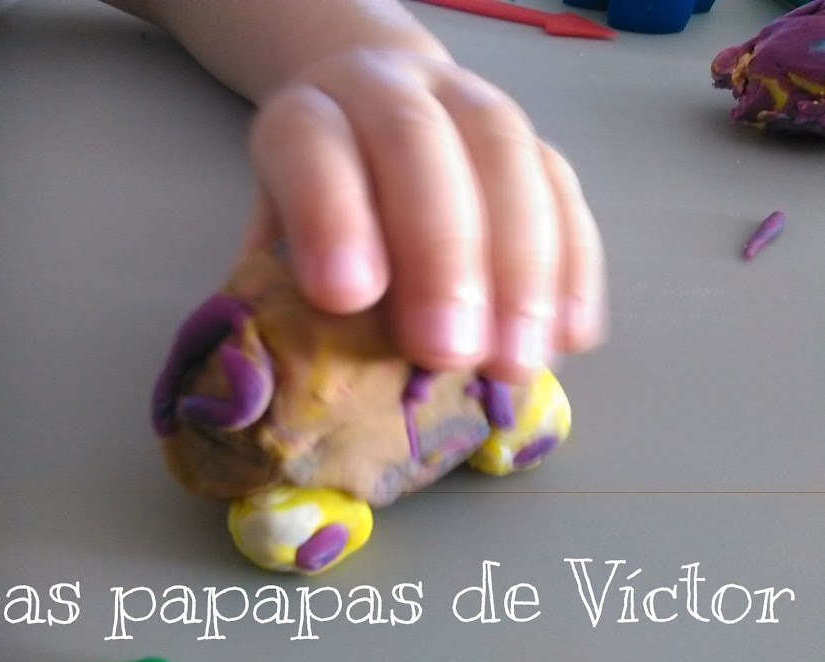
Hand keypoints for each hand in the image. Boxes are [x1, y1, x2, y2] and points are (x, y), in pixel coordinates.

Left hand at [243, 48, 605, 381]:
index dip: (330, 216)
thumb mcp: (273, 240)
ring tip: (516, 361)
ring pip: (509, 159)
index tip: (346, 296)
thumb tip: (278, 383)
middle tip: (448, 350)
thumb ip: (276, 294)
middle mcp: (393, 93)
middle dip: (440, 253)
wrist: (370, 120)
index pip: (314, 146)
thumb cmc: (315, 209)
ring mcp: (472, 106)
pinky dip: (574, 266)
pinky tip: (571, 336)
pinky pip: (565, 191)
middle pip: (421, 145)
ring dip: (521, 270)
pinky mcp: (533, 142)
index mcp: (309, 116)